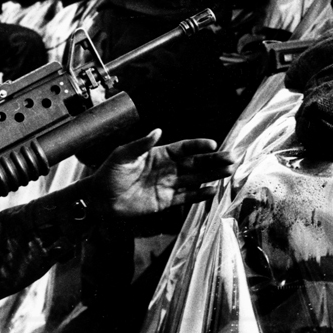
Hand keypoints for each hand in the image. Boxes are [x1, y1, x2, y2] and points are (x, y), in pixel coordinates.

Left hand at [91, 129, 233, 218]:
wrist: (100, 199)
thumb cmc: (108, 174)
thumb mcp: (122, 155)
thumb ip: (141, 145)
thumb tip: (157, 131)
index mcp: (158, 154)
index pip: (183, 148)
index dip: (198, 146)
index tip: (213, 144)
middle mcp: (166, 168)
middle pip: (195, 163)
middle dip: (213, 160)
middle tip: (232, 158)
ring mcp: (167, 185)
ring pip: (195, 178)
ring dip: (212, 175)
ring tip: (229, 171)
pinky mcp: (165, 201)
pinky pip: (186, 197)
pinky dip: (199, 195)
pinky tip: (213, 191)